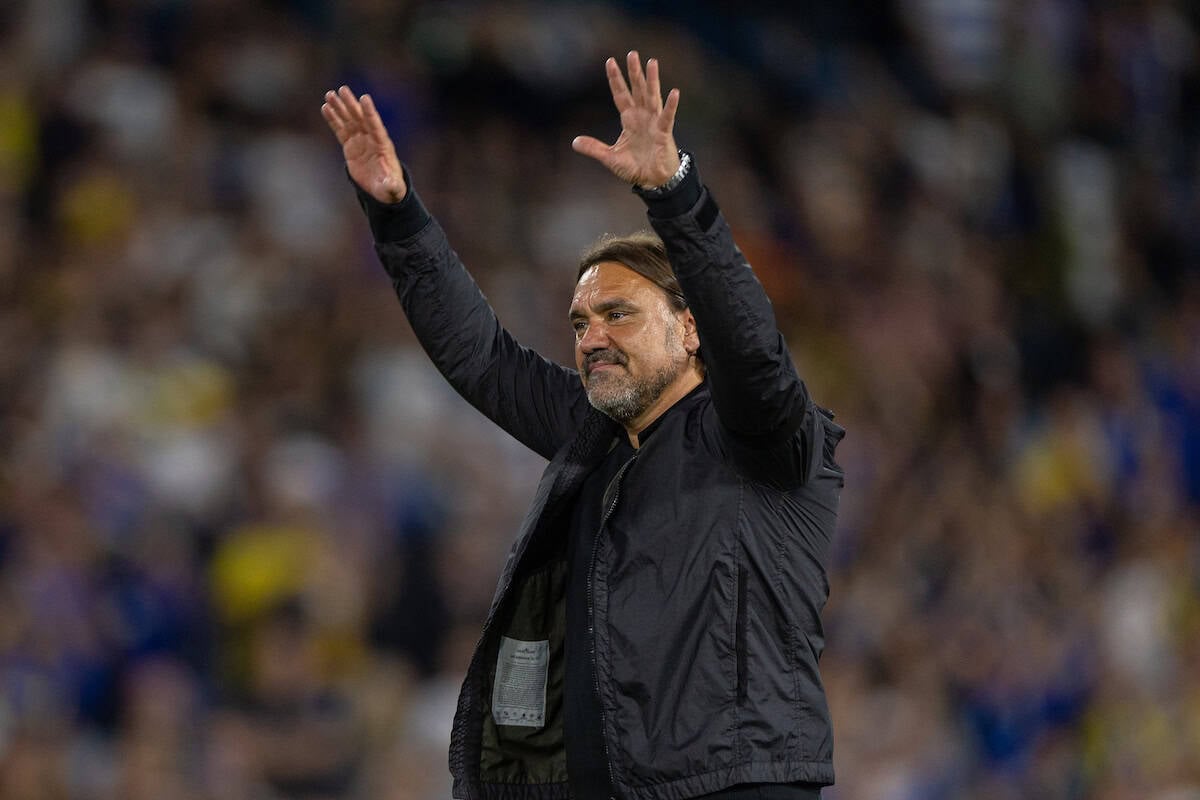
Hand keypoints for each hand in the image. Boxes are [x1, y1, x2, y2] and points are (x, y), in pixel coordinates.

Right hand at [321, 86, 406, 203]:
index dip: (370, 112)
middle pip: (360, 118)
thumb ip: (391, 186)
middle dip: (351, 104)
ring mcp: (360, 139)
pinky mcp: (351, 144)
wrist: (381, 187)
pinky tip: (325, 107)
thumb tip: (392, 187)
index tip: (364, 98)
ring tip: (329, 94)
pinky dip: (333, 119)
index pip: (375, 125)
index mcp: (382, 144)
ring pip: (349, 120)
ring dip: (340, 107)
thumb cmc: (389, 187)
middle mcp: (371, 138)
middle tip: (342, 90)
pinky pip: (340, 129)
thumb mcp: (391, 188)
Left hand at [572, 52, 680, 187]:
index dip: (615, 79)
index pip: (620, 95)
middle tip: (632, 53)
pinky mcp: (664, 132)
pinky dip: (671, 105)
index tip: (610, 61)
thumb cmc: (635, 168)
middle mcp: (642, 116)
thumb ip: (594, 148)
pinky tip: (673, 92)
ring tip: (652, 62)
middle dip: (634, 72)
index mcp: (629, 120)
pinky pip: (667, 116)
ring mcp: (654, 122)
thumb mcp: (610, 157)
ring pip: (652, 96)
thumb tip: (574, 142)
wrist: (653, 181)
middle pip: (637, 90)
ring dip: (652, 80)